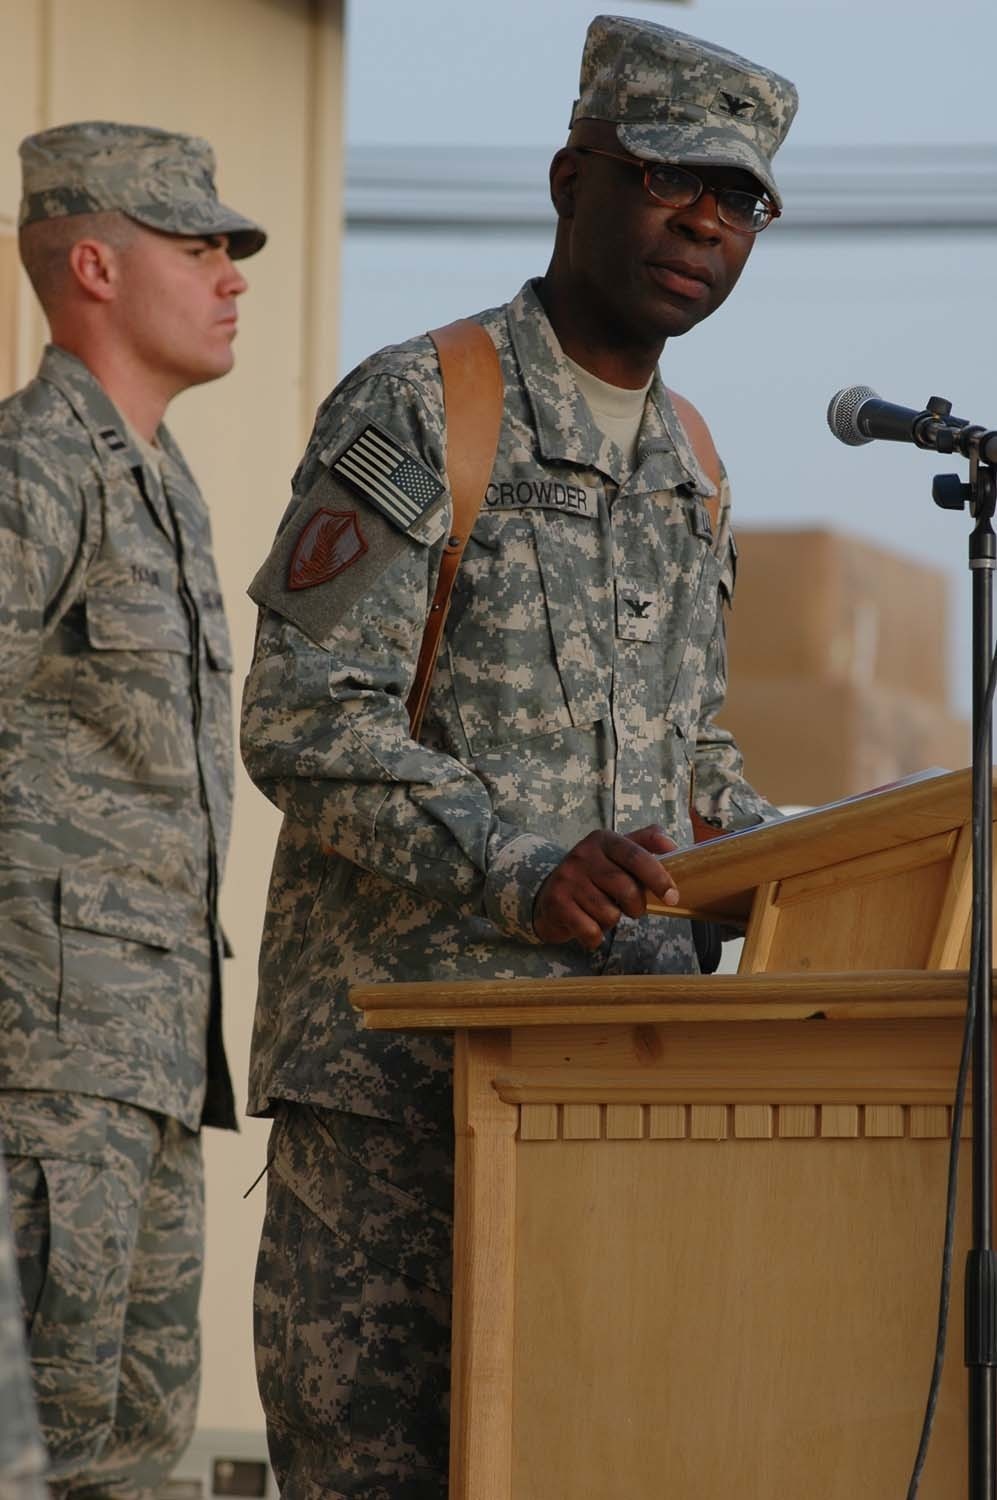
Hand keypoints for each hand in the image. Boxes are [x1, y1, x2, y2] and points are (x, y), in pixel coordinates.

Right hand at [533, 824, 679, 950]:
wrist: (548, 896)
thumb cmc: (593, 876)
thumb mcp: (616, 853)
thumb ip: (645, 843)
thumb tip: (672, 845)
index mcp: (603, 840)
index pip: (636, 856)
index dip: (658, 877)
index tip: (673, 897)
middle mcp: (582, 855)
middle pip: (626, 889)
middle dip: (636, 907)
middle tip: (631, 908)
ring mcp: (567, 879)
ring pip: (609, 913)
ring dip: (611, 920)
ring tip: (601, 912)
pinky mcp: (557, 903)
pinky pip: (591, 931)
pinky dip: (595, 935)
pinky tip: (587, 925)